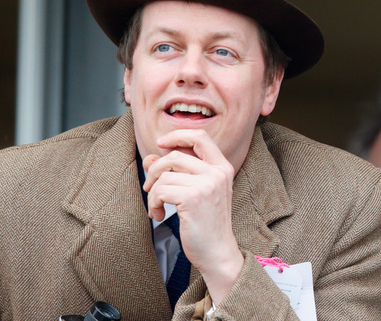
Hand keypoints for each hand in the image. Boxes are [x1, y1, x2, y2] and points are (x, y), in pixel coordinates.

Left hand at [142, 129, 243, 305]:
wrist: (217, 252)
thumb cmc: (206, 223)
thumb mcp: (196, 192)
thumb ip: (177, 172)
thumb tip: (150, 158)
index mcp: (222, 167)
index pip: (200, 136)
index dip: (177, 135)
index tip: (160, 144)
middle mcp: (218, 172)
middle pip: (174, 155)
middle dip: (155, 170)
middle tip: (150, 188)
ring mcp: (207, 184)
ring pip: (164, 175)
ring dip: (153, 193)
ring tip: (157, 207)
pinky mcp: (193, 198)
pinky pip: (160, 190)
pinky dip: (153, 203)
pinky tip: (159, 215)